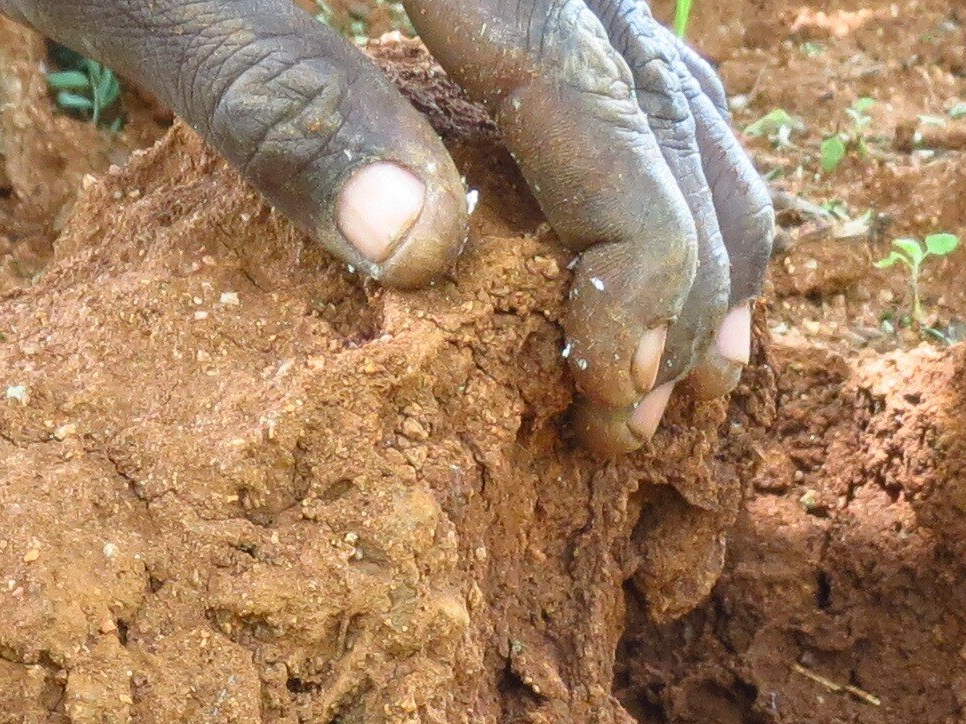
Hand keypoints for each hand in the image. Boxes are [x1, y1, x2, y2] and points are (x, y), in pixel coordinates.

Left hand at [0, 0, 772, 452]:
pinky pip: (621, 60)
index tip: (613, 386)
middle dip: (676, 266)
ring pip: (666, 79)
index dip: (631, 250)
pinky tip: (650, 258)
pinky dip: (656, 167)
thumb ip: (273, 98)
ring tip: (691, 371)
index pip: (586, 94)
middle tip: (635, 421)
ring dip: (692, 227)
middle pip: (651, 94)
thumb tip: (421, 251)